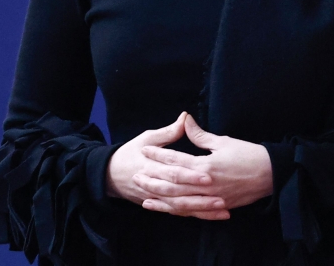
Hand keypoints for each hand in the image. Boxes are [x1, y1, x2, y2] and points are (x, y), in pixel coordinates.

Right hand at [106, 112, 228, 219]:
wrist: (110, 174)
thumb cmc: (131, 152)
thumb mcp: (146, 138)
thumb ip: (168, 132)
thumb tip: (186, 117)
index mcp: (150, 165)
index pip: (173, 171)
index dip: (190, 174)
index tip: (209, 174)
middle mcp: (154, 184)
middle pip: (178, 193)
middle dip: (199, 196)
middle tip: (221, 196)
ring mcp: (157, 198)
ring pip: (180, 206)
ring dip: (201, 208)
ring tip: (222, 207)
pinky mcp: (161, 205)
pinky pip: (179, 212)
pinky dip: (196, 215)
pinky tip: (214, 215)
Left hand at [136, 113, 272, 218]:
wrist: (272, 174)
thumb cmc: (248, 154)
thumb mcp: (223, 141)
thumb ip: (200, 135)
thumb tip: (185, 120)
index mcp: (206, 165)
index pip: (175, 160)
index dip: (158, 155)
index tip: (144, 151)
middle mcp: (206, 184)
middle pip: (173, 184)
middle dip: (153, 181)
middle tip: (136, 177)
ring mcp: (212, 198)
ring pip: (181, 202)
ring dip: (161, 200)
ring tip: (144, 198)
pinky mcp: (218, 207)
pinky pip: (195, 212)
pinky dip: (180, 212)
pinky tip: (168, 210)